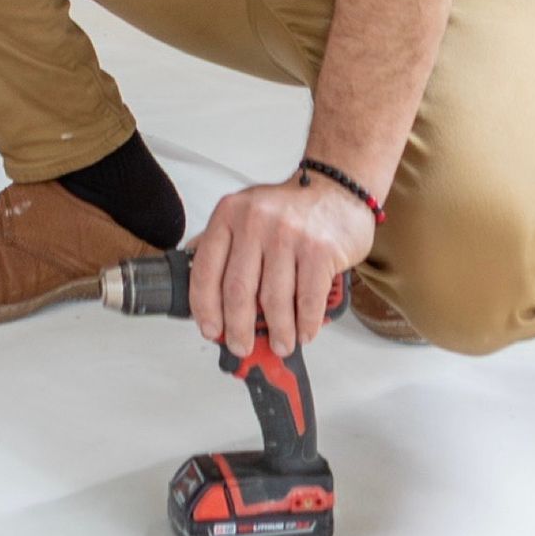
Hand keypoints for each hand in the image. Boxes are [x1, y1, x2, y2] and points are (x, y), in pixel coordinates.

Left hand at [188, 173, 376, 360]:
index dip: (204, 306)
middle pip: (238, 290)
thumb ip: (222, 244)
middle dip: (238, 328)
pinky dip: (305, 324)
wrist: (336, 189)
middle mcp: (255, 221)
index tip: (210, 329)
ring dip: (277, 332)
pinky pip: (307, 300)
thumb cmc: (288, 209)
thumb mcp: (245, 212)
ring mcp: (288, 234)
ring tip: (280, 344)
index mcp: (229, 214)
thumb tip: (198, 286)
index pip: (205, 268)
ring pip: (274, 300)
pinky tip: (304, 332)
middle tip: (241, 346)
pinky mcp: (319, 249)